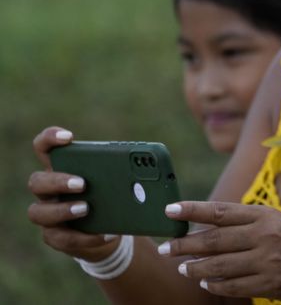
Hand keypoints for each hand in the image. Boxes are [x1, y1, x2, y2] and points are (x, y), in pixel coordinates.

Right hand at [27, 127, 118, 260]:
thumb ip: (125, 172)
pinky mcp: (55, 237)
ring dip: (62, 210)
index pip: (44, 147)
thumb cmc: (113, 197)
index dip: (50, 139)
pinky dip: (85, 237)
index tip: (69, 137)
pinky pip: (62, 238)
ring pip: (38, 212)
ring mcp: (48, 214)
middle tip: (83, 183)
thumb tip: (148, 170)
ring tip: (87, 208)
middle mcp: (48, 190)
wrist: (111, 230)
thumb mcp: (120, 182)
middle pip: (37, 181)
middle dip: (58, 181)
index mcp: (62, 168)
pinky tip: (105, 235)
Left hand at [160, 201, 280, 301]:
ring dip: (196, 268)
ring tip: (183, 268)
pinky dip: (216, 285)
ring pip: (219, 265)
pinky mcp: (270, 283)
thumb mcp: (280, 224)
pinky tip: (207, 283)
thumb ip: (249, 225)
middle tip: (165, 249)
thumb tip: (209, 228)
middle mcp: (265, 235)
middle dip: (184, 245)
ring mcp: (268, 260)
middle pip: (213, 240)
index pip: (220, 211)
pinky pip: (233, 286)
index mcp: (265, 215)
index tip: (168, 210)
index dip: (191, 210)